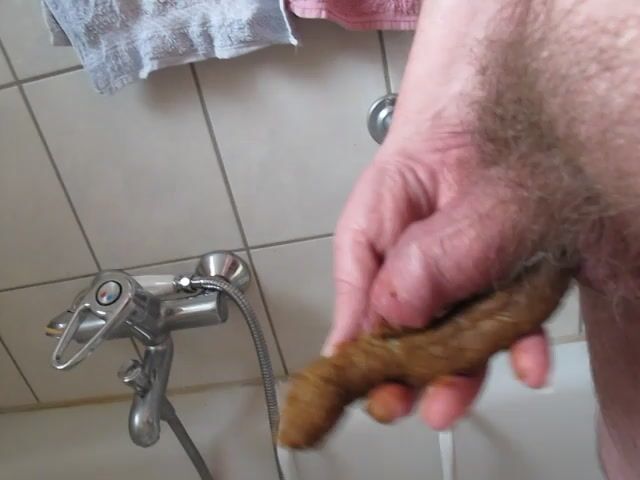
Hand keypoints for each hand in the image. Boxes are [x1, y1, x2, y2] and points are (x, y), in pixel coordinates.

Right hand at [325, 133, 550, 429]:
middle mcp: (407, 257)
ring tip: (468, 395)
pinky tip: (527, 361)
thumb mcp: (455, 192)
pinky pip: (496, 315)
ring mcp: (448, 269)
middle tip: (426, 407)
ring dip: (463, 368)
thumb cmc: (460, 127)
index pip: (356, 302)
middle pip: (401, 327)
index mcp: (373, 233)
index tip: (373, 393)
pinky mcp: (485, 275)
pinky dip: (514, 342)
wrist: (496, 102)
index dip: (362, 354)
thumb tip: (395, 316)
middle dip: (414, 374)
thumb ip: (429, 255)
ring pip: (449, 329)